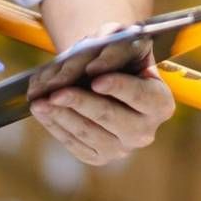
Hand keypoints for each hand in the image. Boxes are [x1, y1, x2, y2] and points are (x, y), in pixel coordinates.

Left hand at [29, 22, 175, 165]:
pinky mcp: (99, 157)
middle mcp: (145, 131)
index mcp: (160, 103)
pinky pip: (74, 144)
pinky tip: (42, 111)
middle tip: (56, 92)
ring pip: (88, 132)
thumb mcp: (125, 45)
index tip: (95, 79)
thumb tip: (98, 52)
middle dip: (81, 103)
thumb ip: (116, 43)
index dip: (118, 87)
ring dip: (61, 116)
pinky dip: (55, 126)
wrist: (109, 82)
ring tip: (40, 102)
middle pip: (110, 117)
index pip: (140, 95)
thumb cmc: (119, 60)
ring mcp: (122, 148)